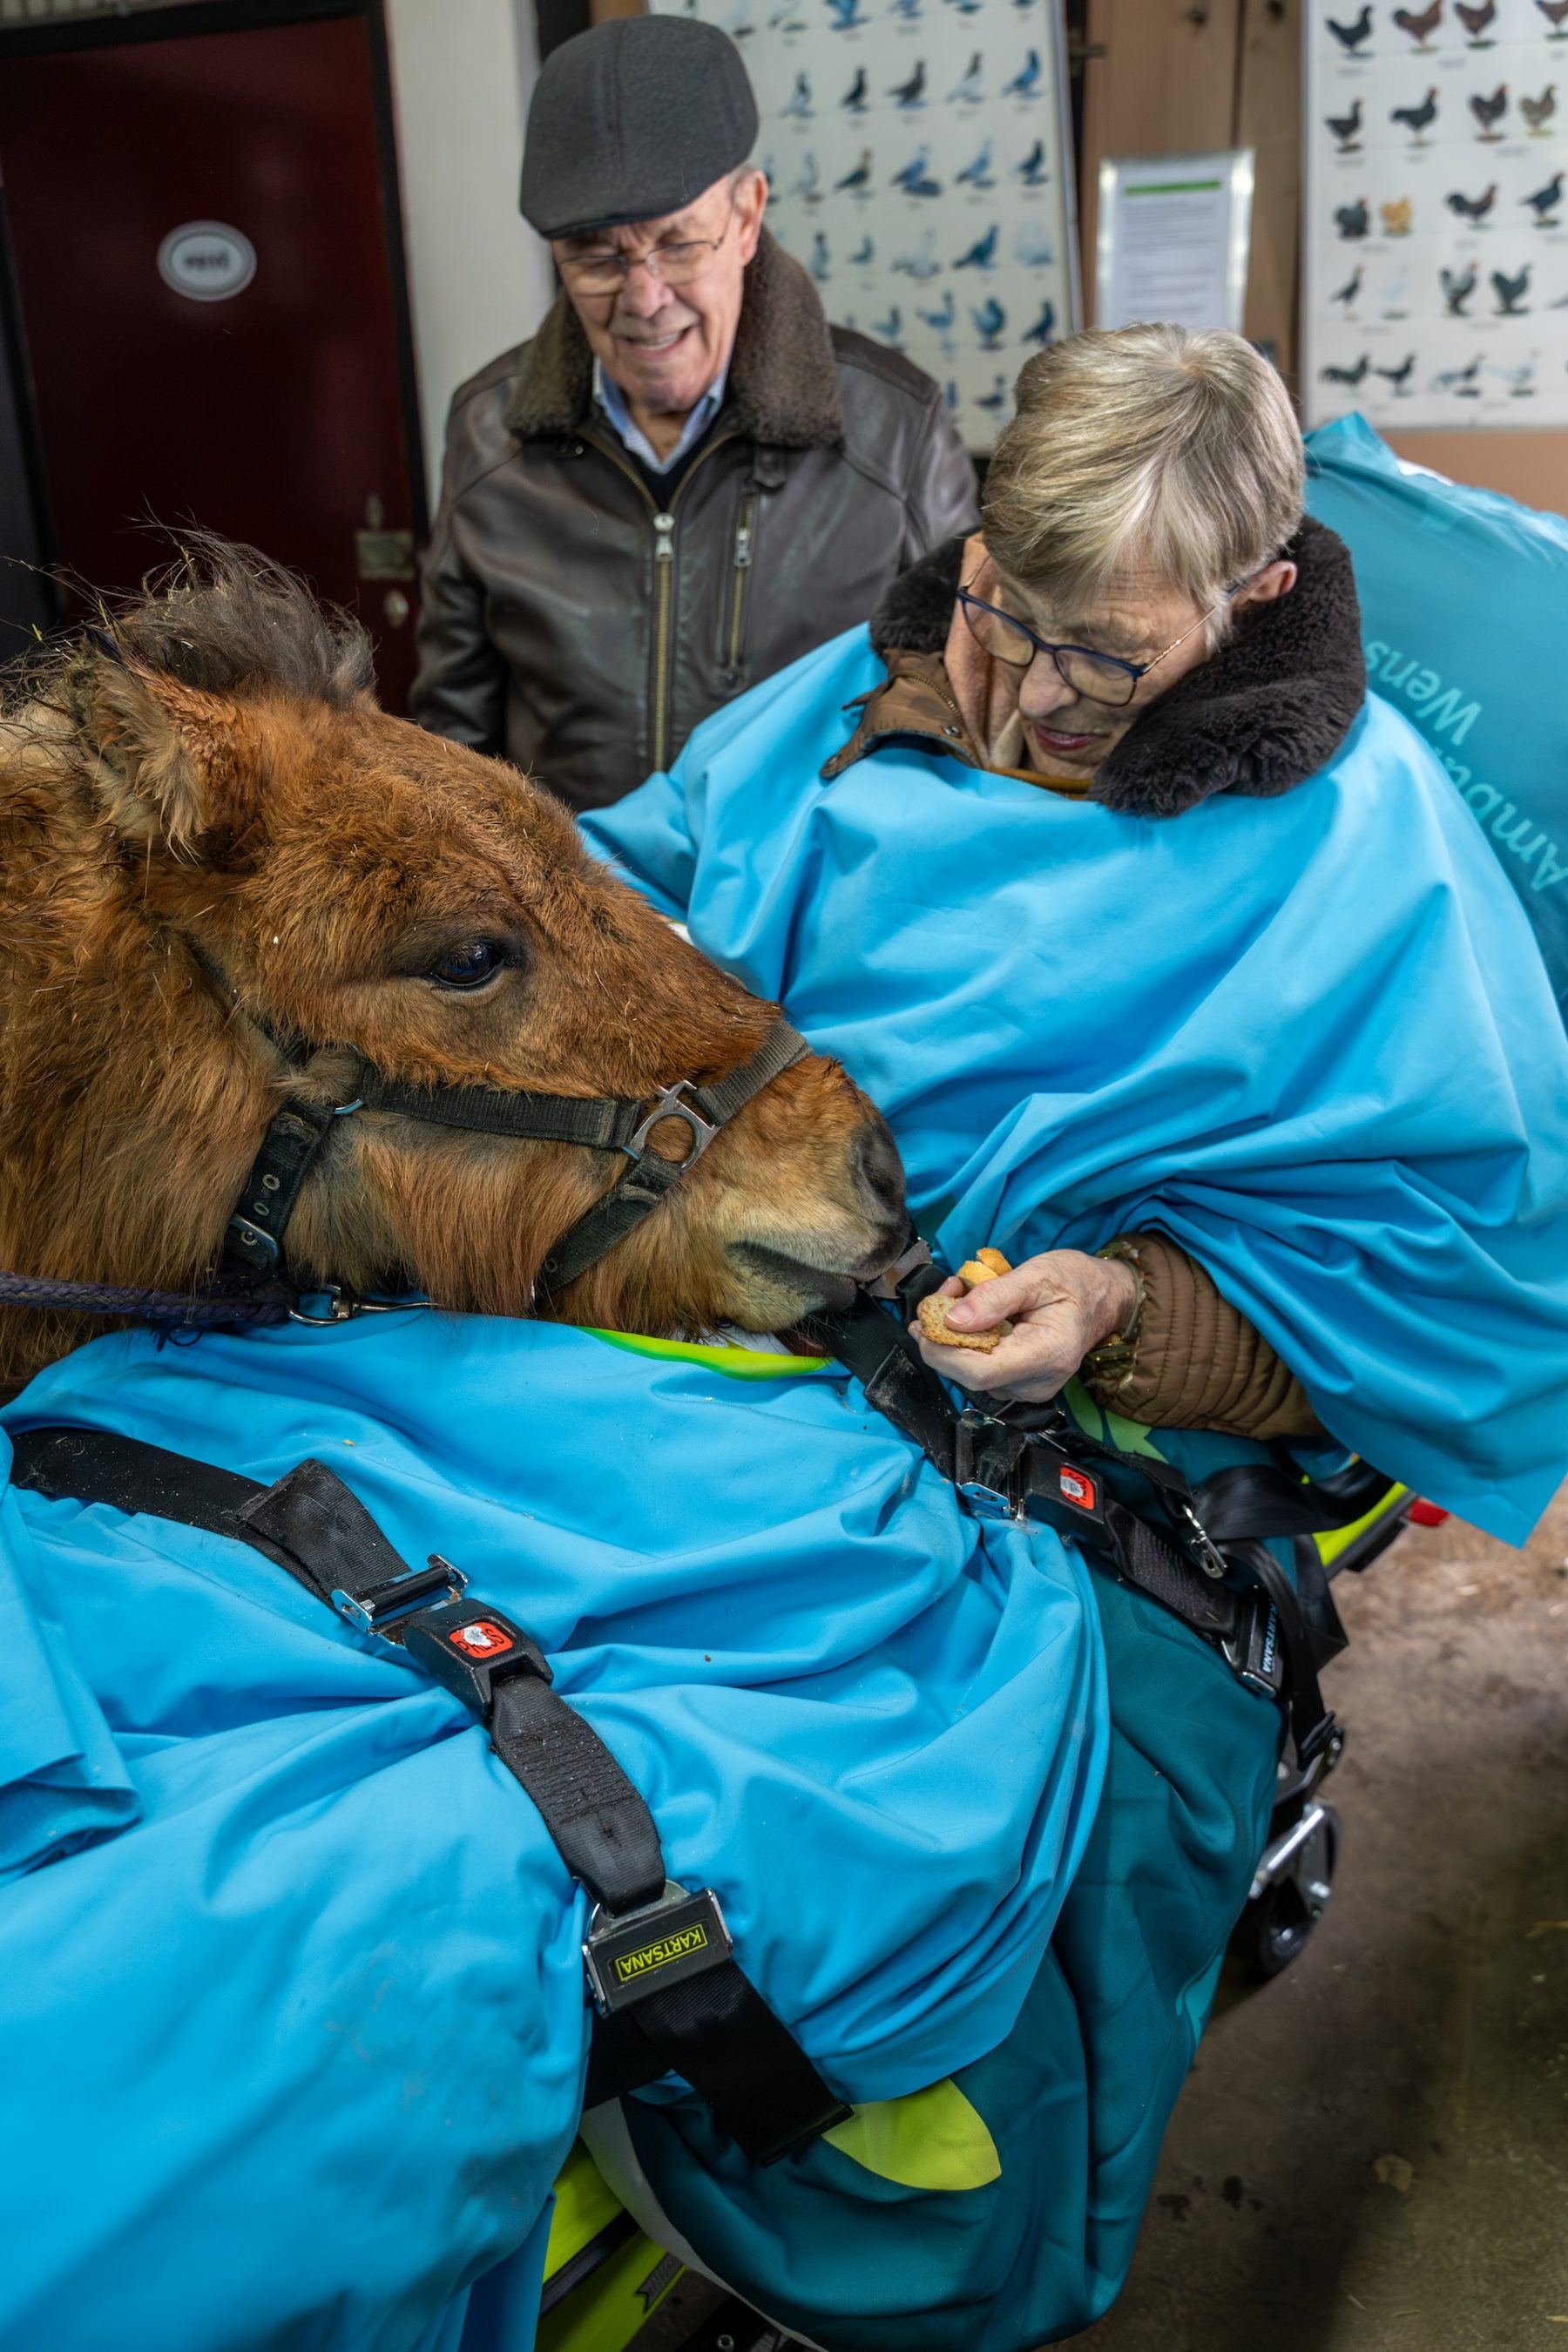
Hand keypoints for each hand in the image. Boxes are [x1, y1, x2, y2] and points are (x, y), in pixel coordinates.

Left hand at [913, 1248, 1138, 1404]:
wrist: (1104, 1299)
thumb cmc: (1076, 1283)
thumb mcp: (1037, 1275)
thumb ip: (995, 1297)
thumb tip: (952, 1320)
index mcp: (1047, 1356)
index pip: (980, 1372)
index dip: (943, 1352)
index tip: (924, 1322)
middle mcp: (1036, 1384)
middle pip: (968, 1375)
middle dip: (943, 1335)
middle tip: (945, 1292)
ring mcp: (1027, 1389)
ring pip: (968, 1372)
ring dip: (951, 1334)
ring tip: (959, 1293)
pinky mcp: (1018, 1385)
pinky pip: (978, 1368)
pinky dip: (965, 1340)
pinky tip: (970, 1313)